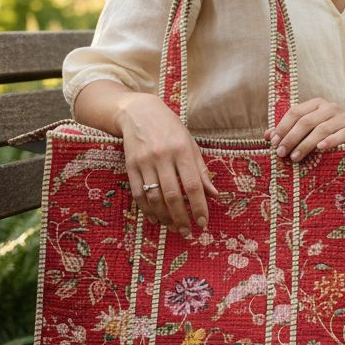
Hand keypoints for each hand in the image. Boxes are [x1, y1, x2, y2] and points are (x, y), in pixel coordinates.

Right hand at [113, 92, 218, 232]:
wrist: (139, 112)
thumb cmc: (170, 128)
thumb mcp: (190, 143)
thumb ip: (201, 170)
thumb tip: (214, 194)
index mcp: (182, 150)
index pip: (193, 185)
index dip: (199, 206)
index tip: (204, 223)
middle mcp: (162, 156)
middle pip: (172, 195)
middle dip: (181, 218)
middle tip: (187, 232)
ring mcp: (144, 161)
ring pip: (154, 197)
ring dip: (164, 217)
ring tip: (173, 227)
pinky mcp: (130, 165)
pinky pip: (138, 193)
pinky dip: (147, 209)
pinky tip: (155, 218)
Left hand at [266, 98, 344, 161]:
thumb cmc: (330, 132)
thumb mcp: (310, 129)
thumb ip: (289, 131)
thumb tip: (267, 136)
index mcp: (316, 104)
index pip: (295, 112)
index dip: (283, 127)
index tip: (273, 143)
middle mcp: (330, 108)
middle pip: (306, 121)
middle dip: (291, 138)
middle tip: (281, 153)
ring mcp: (344, 118)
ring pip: (321, 129)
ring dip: (306, 144)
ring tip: (295, 157)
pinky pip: (342, 134)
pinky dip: (331, 141)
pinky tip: (321, 149)